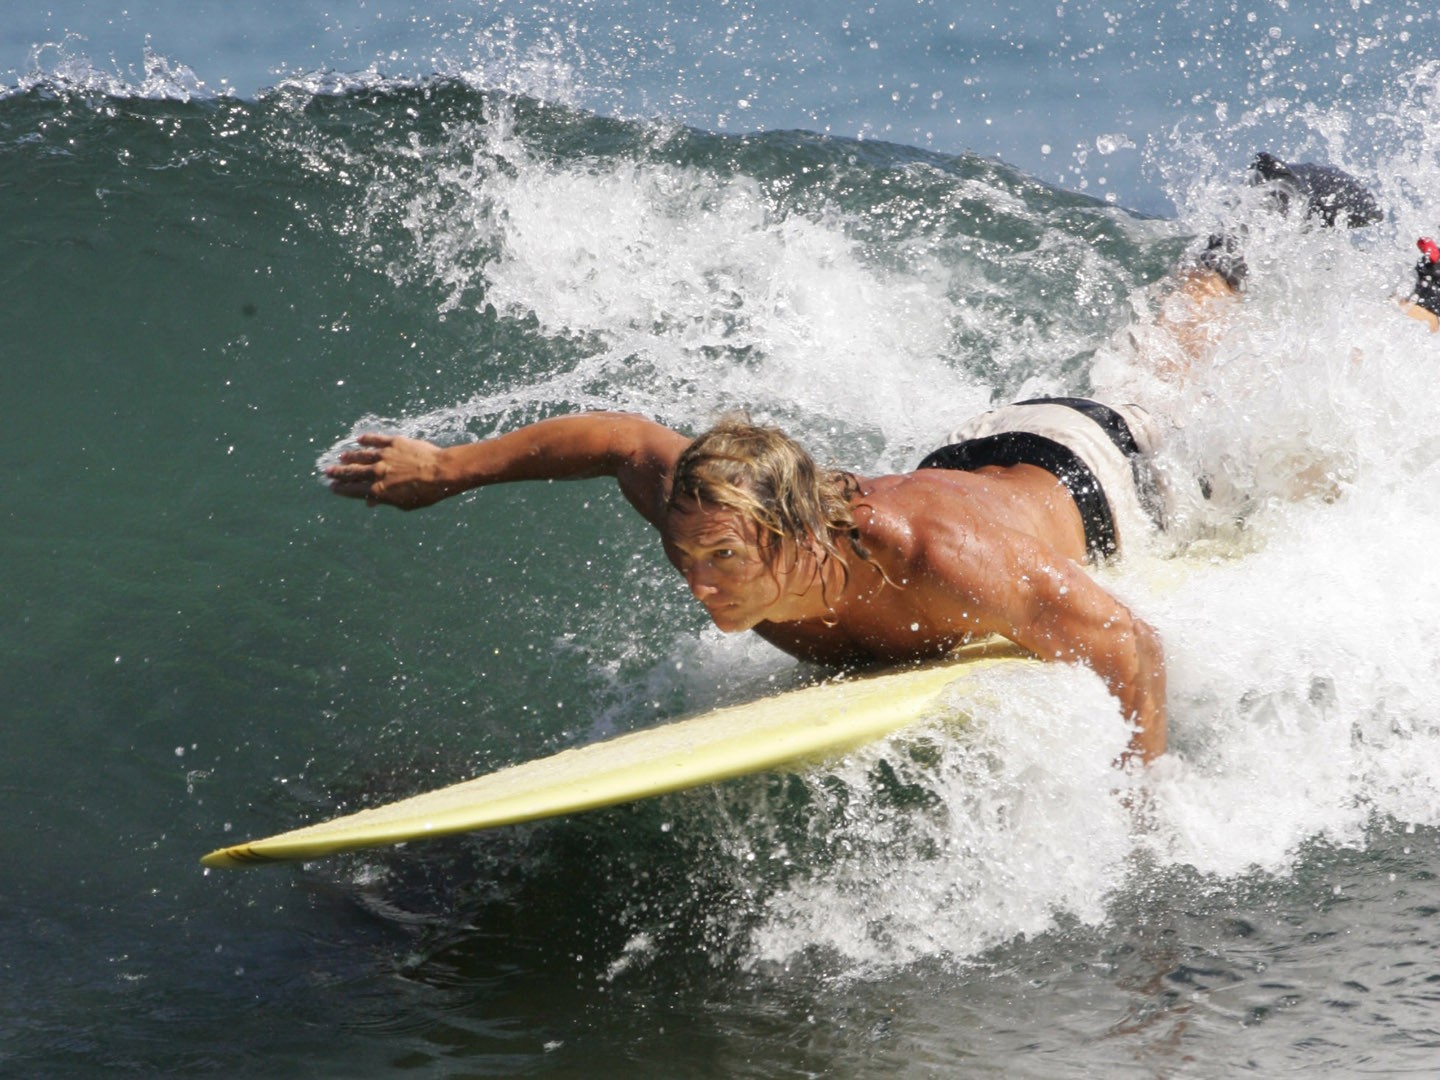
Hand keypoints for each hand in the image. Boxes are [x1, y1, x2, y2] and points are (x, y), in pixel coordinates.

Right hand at [326, 433, 451, 509]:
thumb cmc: (426, 493)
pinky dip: (367, 439)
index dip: (342, 489)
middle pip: (353, 472)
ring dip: (350, 456)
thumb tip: (371, 502)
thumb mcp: (404, 504)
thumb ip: (386, 501)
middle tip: (327, 471)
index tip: (333, 487)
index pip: (354, 490)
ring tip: (342, 456)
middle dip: (338, 472)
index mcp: (378, 490)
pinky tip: (360, 439)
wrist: (441, 472)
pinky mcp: (394, 443)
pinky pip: (376, 440)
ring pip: (361, 455)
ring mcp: (385, 456)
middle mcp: (377, 472)